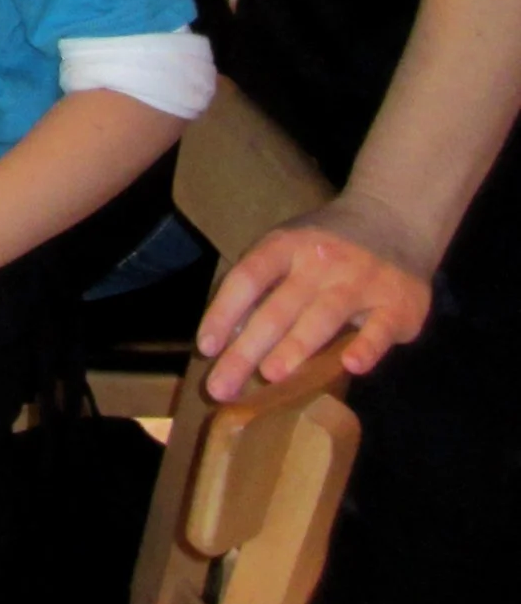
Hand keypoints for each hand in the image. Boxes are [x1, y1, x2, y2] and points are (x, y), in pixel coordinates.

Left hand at [196, 193, 434, 399]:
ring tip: (271, 375)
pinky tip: (352, 366)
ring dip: (295, 347)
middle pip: (276, 309)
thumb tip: (226, 338)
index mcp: (285, 246)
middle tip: (223, 387)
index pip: (246, 279)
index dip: (222, 312)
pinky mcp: (398, 304)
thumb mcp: (290, 245)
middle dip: (246, 350)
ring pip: (322, 317)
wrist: (396, 216)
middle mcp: (319, 261)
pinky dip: (367, 346)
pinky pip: (380, 329)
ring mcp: (361, 281)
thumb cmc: (327, 243)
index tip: (205, 347)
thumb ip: (265, 283)